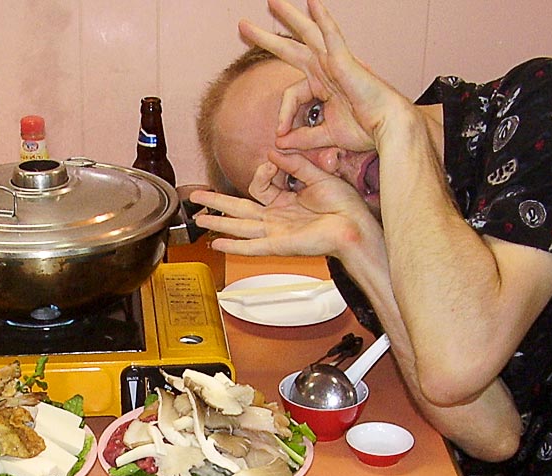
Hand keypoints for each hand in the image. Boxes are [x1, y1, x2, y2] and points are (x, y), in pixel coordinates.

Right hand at [188, 151, 381, 258]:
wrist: (356, 226)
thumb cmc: (344, 205)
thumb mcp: (317, 175)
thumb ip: (294, 165)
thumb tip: (273, 152)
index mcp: (285, 202)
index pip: (258, 187)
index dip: (261, 172)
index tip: (272, 162)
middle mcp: (276, 218)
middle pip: (238, 209)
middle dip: (216, 202)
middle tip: (195, 197)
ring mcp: (276, 232)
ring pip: (239, 226)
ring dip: (218, 222)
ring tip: (199, 219)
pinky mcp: (279, 245)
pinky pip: (252, 246)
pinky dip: (235, 246)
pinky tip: (218, 244)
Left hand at [238, 0, 409, 151]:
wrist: (388, 128)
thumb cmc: (365, 130)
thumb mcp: (325, 137)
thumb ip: (302, 138)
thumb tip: (280, 142)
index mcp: (322, 85)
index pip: (290, 96)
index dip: (282, 116)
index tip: (280, 134)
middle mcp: (326, 69)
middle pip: (291, 47)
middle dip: (266, 38)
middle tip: (243, 26)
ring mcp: (334, 61)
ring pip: (307, 33)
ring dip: (290, 16)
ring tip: (272, 1)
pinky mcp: (345, 59)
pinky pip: (331, 34)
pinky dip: (322, 18)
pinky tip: (313, 1)